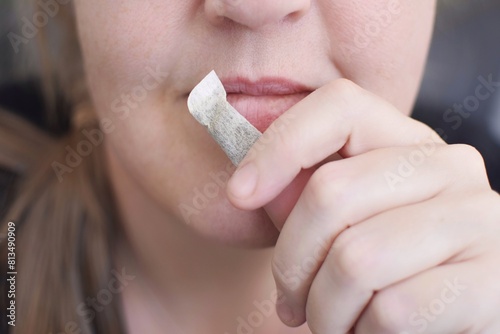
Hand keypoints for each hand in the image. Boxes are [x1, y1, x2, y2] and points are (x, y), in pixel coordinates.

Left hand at [227, 79, 499, 332]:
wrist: (446, 321)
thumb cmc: (386, 275)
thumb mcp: (342, 225)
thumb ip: (302, 197)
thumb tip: (247, 185)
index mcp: (408, 143)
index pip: (339, 106)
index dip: (278, 145)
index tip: (239, 194)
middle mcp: (451, 166)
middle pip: (331, 192)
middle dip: (291, 263)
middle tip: (291, 302)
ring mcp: (480, 219)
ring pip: (356, 259)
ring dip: (325, 310)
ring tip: (331, 323)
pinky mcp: (493, 282)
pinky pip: (392, 310)